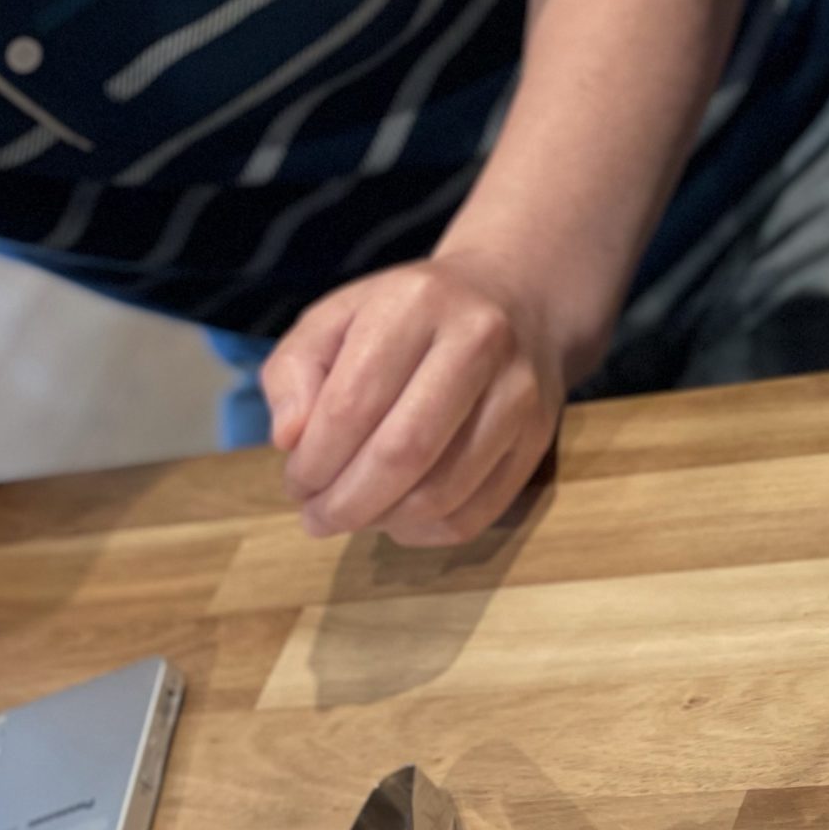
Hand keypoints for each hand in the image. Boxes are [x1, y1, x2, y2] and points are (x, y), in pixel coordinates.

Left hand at [260, 255, 565, 546]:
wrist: (516, 298)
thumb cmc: (406, 316)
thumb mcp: (336, 318)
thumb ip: (294, 371)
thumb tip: (290, 440)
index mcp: (416, 302)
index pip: (353, 403)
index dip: (314, 460)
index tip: (295, 484)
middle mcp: (478, 341)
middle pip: (403, 453)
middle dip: (346, 503)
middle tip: (316, 518)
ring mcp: (518, 393)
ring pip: (441, 493)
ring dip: (383, 521)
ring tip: (353, 515)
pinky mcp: (538, 438)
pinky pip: (476, 512)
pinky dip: (426, 531)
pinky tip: (398, 516)